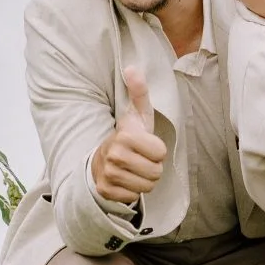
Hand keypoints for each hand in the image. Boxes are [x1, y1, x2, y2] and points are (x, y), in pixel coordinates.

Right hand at [90, 65, 166, 203]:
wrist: (103, 159)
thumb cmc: (128, 135)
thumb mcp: (137, 113)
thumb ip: (139, 91)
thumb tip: (132, 67)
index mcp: (124, 136)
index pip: (161, 153)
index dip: (157, 150)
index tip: (146, 145)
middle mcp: (114, 156)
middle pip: (156, 172)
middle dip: (153, 167)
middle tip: (141, 159)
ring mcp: (108, 176)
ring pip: (147, 187)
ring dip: (145, 180)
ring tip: (135, 169)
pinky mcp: (106, 192)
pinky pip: (134, 197)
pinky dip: (133, 191)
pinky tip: (126, 180)